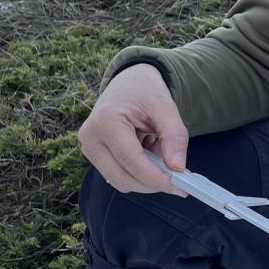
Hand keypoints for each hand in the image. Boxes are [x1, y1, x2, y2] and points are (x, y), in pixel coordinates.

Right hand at [77, 63, 189, 194]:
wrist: (128, 82)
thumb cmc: (145, 91)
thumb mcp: (165, 107)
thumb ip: (174, 137)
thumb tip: (178, 168)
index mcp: (106, 121)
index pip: (130, 160)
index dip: (154, 177)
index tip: (179, 186)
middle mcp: (91, 138)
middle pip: (122, 177)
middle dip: (152, 182)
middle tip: (180, 179)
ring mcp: (89, 148)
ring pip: (120, 181)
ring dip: (146, 177)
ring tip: (160, 153)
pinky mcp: (94, 155)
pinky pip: (118, 175)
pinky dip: (138, 172)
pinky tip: (149, 154)